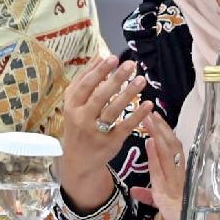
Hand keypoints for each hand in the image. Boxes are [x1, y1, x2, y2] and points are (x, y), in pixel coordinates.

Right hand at [61, 56, 152, 209]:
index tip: (113, 57)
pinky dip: (137, 115)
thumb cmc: (78, 126)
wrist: (78, 162)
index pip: (84, 85)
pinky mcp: (110, 143)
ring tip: (141, 80)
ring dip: (128, 94)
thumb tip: (98, 57)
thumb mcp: (74, 105)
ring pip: (113, 110)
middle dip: (116, 79)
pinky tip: (149, 104)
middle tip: (130, 65)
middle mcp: (81, 119)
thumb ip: (84, 82)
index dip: (98, 71)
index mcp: (71, 106)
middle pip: (99, 96)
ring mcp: (95, 132)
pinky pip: (125, 127)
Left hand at [130, 112, 185, 219]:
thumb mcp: (160, 204)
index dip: (165, 132)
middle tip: (150, 110)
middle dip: (161, 127)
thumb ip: (148, 195)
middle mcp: (179, 172)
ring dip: (157, 133)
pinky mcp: (167, 189)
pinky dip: (155, 155)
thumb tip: (135, 190)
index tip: (156, 118)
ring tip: (148, 118)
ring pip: (167, 151)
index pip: (173, 148)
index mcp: (179, 173)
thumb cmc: (179, 216)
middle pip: (171, 144)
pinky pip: (161, 169)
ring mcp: (174, 179)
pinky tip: (149, 142)